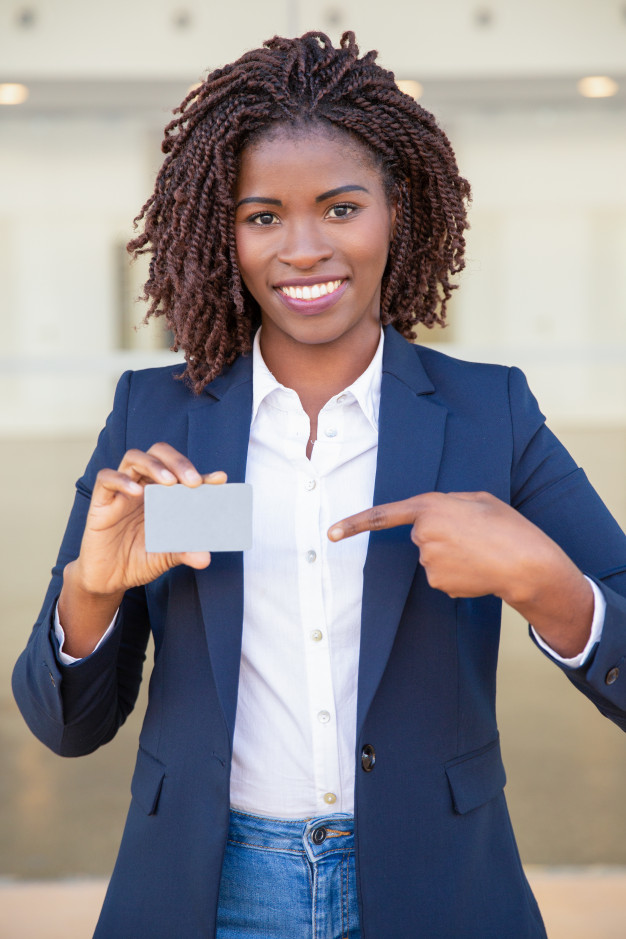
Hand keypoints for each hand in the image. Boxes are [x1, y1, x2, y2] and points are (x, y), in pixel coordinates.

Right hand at [58, 443, 225, 656]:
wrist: (109, 579)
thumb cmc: (139, 560)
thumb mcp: (167, 556)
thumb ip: (185, 551)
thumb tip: (206, 557)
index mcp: (163, 494)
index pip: (183, 474)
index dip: (202, 474)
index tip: (220, 480)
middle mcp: (144, 486)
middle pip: (158, 453)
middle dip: (178, 462)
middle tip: (193, 482)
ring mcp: (122, 491)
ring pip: (134, 458)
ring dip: (154, 465)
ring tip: (169, 482)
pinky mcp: (101, 502)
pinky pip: (106, 479)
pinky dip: (121, 480)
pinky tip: (137, 492)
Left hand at [328, 491, 593, 657]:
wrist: (526, 564)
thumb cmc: (507, 526)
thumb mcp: (478, 500)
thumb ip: (449, 504)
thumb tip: (431, 521)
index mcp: (431, 506)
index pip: (384, 515)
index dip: (355, 523)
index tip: (331, 533)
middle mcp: (423, 534)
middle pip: (421, 534)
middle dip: (441, 533)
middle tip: (473, 534)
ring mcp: (428, 562)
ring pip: (431, 556)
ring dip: (451, 553)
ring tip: (480, 550)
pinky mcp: (438, 583)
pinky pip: (441, 574)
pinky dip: (457, 572)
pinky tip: (477, 568)